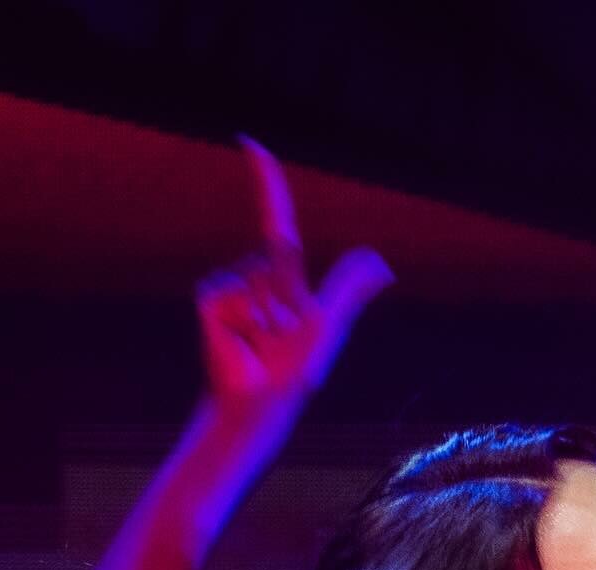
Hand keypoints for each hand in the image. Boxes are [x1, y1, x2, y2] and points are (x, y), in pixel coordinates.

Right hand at [196, 137, 393, 413]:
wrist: (259, 401)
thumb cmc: (294, 373)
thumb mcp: (327, 327)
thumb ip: (349, 290)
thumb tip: (384, 264)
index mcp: (285, 280)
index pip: (276, 221)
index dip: (267, 183)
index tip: (249, 143)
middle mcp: (256, 276)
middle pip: (278, 248)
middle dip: (287, 285)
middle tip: (283, 336)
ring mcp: (231, 286)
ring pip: (257, 273)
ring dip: (269, 312)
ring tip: (264, 341)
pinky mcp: (211, 298)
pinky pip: (234, 289)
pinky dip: (245, 316)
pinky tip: (242, 339)